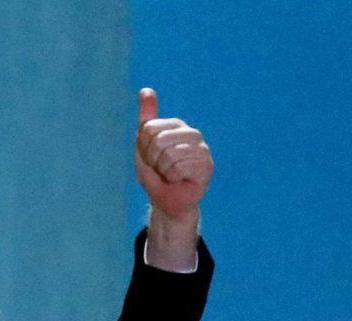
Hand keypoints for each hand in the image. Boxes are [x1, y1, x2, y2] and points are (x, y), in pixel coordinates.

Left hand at [135, 88, 212, 222]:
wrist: (166, 200)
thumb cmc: (156, 173)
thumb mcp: (144, 145)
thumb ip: (147, 118)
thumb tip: (146, 90)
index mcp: (176, 126)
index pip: (149, 128)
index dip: (144, 148)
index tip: (151, 158)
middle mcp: (192, 134)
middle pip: (159, 140)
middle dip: (153, 160)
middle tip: (160, 168)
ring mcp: (202, 149)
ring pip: (170, 155)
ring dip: (164, 170)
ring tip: (170, 174)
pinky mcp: (207, 166)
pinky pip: (181, 167)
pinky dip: (174, 177)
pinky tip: (180, 180)